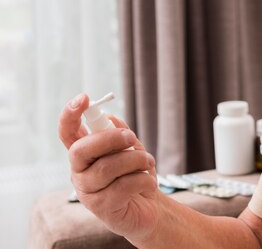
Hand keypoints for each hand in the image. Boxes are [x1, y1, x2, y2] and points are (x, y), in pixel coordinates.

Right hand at [58, 93, 160, 240]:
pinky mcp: (101, 208)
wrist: (150, 207)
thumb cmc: (136, 174)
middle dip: (111, 138)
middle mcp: (79, 171)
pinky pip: (124, 186)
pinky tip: (148, 183)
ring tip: (148, 162)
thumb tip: (110, 118)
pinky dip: (144, 179)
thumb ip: (120, 132)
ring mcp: (87, 191)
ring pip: (107, 167)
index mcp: (84, 153)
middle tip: (131, 138)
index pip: (67, 132)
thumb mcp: (131, 148)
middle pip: (81, 149)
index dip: (70, 114)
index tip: (83, 98)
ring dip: (136, 160)